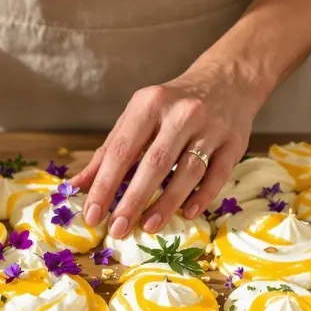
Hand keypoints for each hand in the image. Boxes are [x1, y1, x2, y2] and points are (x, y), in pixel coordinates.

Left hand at [72, 65, 256, 237]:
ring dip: (166, 203)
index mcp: (149, 104)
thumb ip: (109, 152)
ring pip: (187, 171)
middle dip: (133, 200)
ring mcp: (211, 127)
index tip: (93, 215)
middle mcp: (181, 113)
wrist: (226, 80)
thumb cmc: (171, 105)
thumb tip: (76, 186)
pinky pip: (217, 175)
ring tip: (148, 227)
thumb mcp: (138, 118)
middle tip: (117, 229)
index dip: (105, 185)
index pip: (122, 150)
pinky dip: (202, 196)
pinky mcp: (234, 142)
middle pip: (154, 163)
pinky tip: (187, 214)